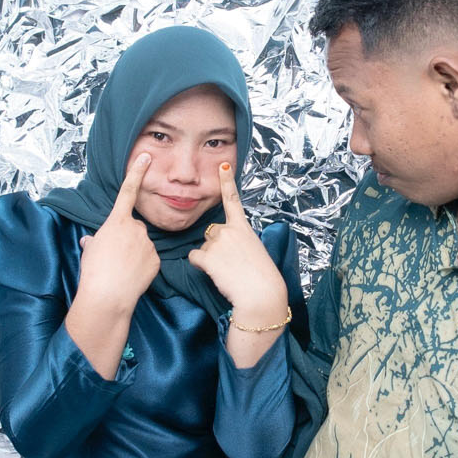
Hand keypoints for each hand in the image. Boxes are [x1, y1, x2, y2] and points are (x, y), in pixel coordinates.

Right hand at [76, 152, 160, 313]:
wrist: (108, 295)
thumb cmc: (94, 271)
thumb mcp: (89, 251)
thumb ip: (94, 241)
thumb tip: (92, 242)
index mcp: (117, 221)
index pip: (128, 191)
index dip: (136, 172)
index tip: (145, 157)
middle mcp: (135, 228)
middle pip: (133, 229)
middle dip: (126, 240)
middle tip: (114, 258)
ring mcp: (148, 243)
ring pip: (142, 245)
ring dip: (134, 254)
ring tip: (121, 269)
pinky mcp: (156, 260)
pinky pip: (149, 259)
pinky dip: (142, 266)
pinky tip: (132, 276)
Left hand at [187, 165, 288, 326]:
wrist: (261, 293)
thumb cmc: (261, 277)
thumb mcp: (255, 251)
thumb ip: (239, 242)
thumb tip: (221, 246)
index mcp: (244, 227)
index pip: (233, 200)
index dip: (227, 181)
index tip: (223, 164)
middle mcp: (229, 230)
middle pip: (212, 232)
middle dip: (216, 245)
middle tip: (231, 262)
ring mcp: (218, 242)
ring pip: (204, 247)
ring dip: (210, 258)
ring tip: (227, 270)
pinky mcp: (208, 256)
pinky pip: (195, 257)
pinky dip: (201, 266)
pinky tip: (215, 273)